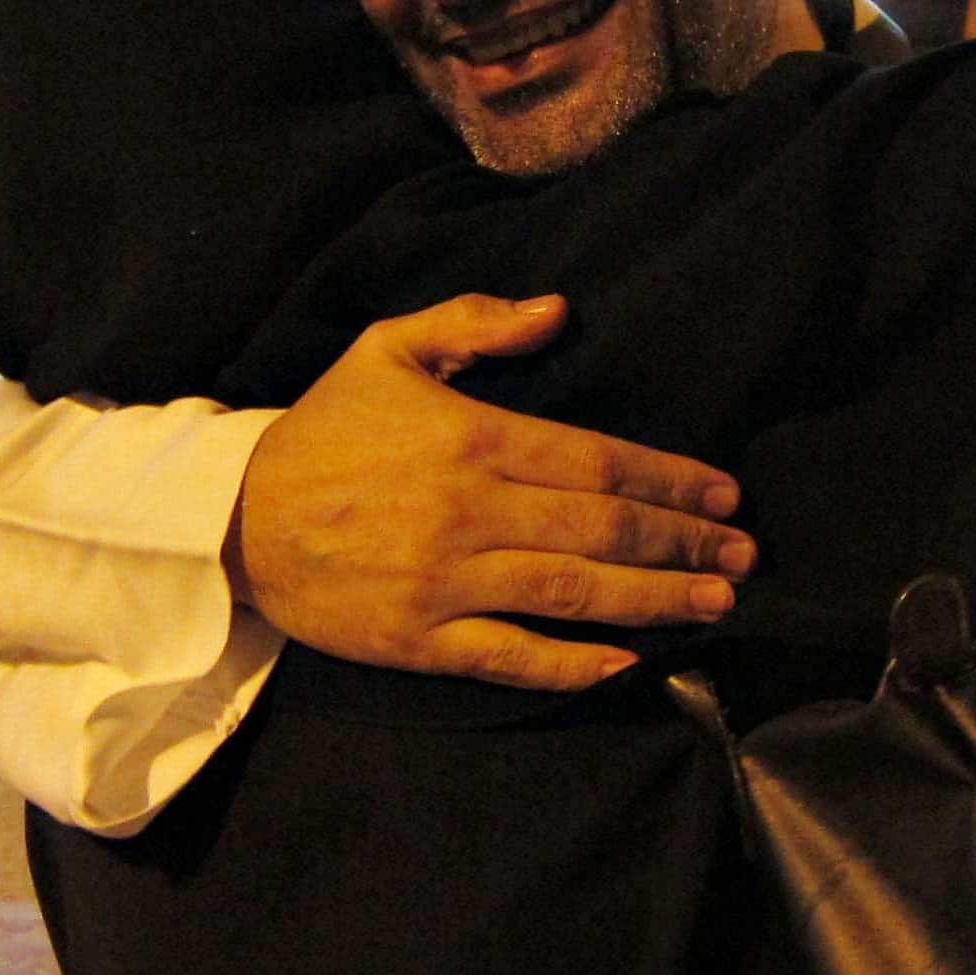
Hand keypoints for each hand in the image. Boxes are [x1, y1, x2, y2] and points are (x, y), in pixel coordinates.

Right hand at [229, 293, 755, 691]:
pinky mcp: (420, 639)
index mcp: (471, 438)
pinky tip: (629, 662)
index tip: (725, 496)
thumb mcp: (387, 349)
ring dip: (654, 600)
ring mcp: (446, 581)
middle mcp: (468, 511)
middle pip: (601, 527)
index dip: (671, 479)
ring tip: (716, 605)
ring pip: (573, 592)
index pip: (598, 460)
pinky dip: (574, 664)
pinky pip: (512, 656)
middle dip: (683, 543)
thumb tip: (558, 310)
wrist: (232, 518)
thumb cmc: (324, 429)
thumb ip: (474, 322)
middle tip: (743, 557)